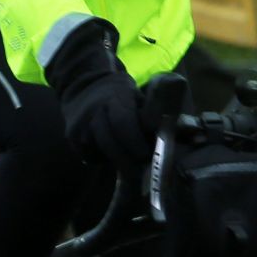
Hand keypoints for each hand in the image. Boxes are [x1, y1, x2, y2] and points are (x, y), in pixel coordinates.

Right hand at [46, 18, 150, 169]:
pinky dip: (100, 158)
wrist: (82, 85)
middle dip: (126, 161)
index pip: (123, 122)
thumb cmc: (117, 93)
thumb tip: (185, 132)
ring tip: (127, 166)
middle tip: (140, 171)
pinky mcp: (71, 136)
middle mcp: (94, 110)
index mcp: (114, 97)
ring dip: (114, 160)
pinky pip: (88, 154)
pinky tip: (109, 154)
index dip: (135, 142)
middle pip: (110, 143)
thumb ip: (151, 114)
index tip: (146, 156)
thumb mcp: (136, 95)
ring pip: (99, 151)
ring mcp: (79, 124)